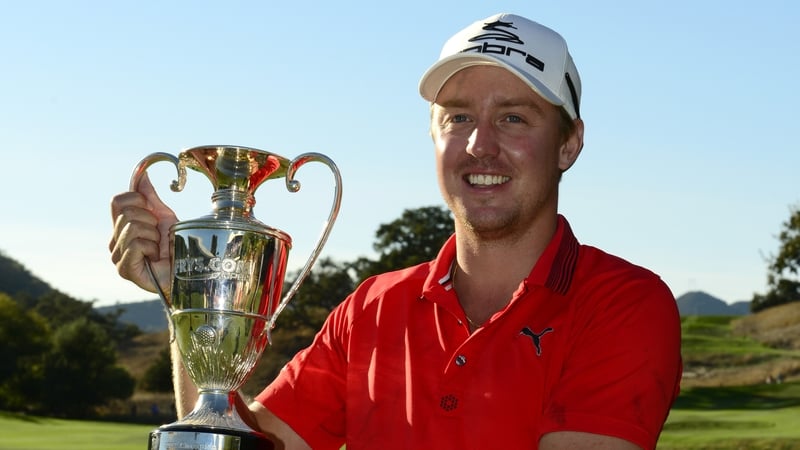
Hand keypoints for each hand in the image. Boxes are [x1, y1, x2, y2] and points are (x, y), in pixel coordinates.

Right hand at [109, 172, 176, 294]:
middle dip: (151, 220)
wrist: (186, 270)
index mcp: (120, 226)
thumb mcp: (163, 216)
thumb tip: (142, 175)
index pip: (117, 201)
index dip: (138, 201)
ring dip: (153, 236)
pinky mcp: (123, 269)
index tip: (153, 212)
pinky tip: (156, 257)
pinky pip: (135, 245)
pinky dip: (151, 248)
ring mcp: (117, 256)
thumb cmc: (174, 246)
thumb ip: (150, 197)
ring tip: (158, 248)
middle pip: (126, 214)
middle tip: (159, 235)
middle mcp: (114, 241)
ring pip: (131, 228)